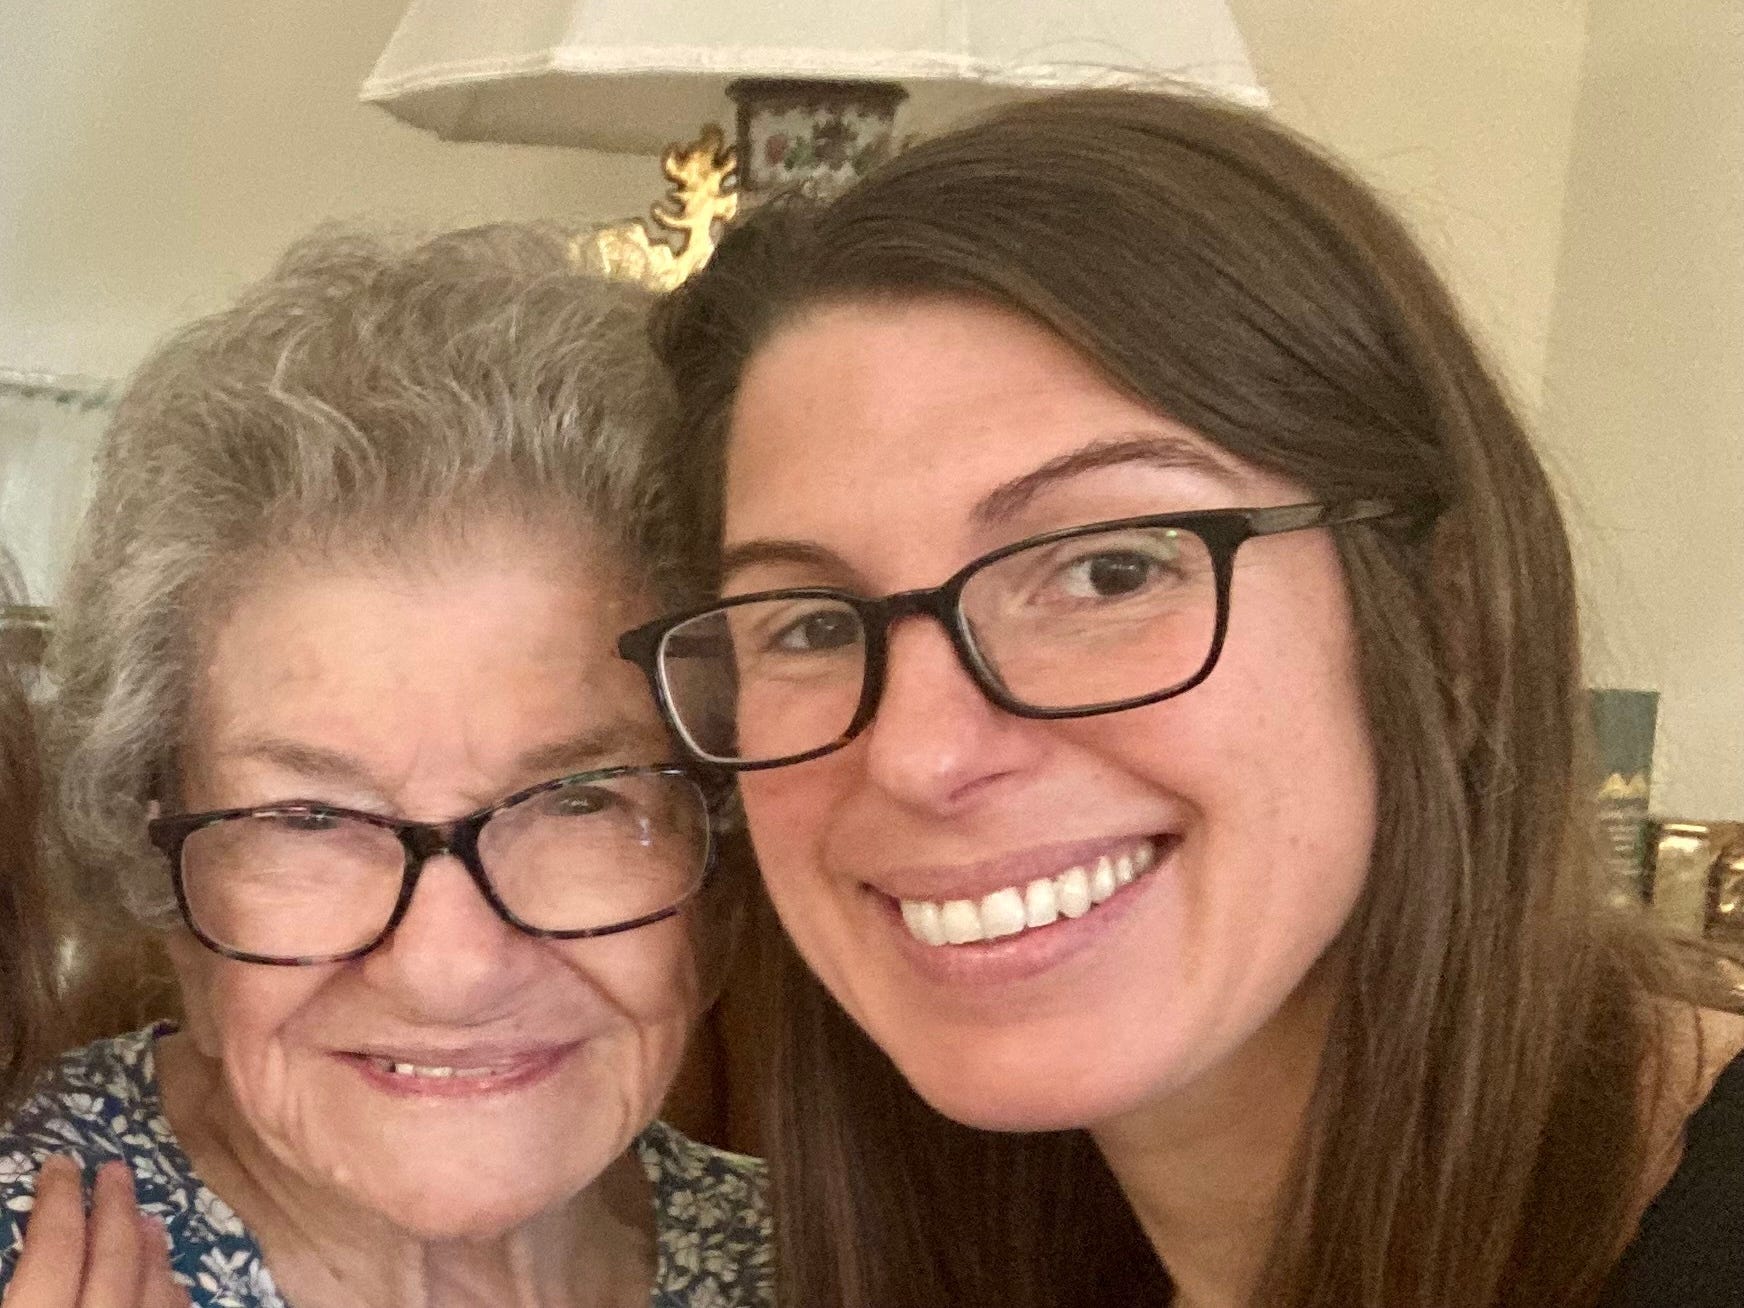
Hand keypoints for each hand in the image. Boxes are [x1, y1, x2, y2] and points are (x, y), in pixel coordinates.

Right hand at [3, 1156, 188, 1307]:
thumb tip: (42, 1235)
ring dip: (152, 1251)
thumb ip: (22, 1283)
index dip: (57, 1202)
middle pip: (114, 1262)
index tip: (60, 1164)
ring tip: (150, 1220)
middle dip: (115, 1210)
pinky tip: (170, 1283)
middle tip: (116, 1170)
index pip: (55, 1251)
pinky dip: (170, 1295)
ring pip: (154, 1292)